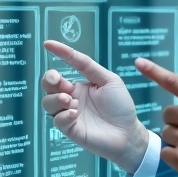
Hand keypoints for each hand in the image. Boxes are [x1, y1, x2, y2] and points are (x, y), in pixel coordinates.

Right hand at [40, 40, 149, 173]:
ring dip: (56, 99)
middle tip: (59, 80)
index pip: (64, 70)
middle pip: (48, 86)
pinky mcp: (70, 130)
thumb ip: (89, 67)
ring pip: (48, 103)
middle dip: (49, 80)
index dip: (56, 56)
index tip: (48, 44)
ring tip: (70, 100)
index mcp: (79, 86)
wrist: (129, 132)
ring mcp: (69, 114)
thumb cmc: (120, 106)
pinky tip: (75, 114)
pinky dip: (63, 115)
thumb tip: (70, 52)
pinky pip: (57, 121)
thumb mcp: (108, 80)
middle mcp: (71, 99)